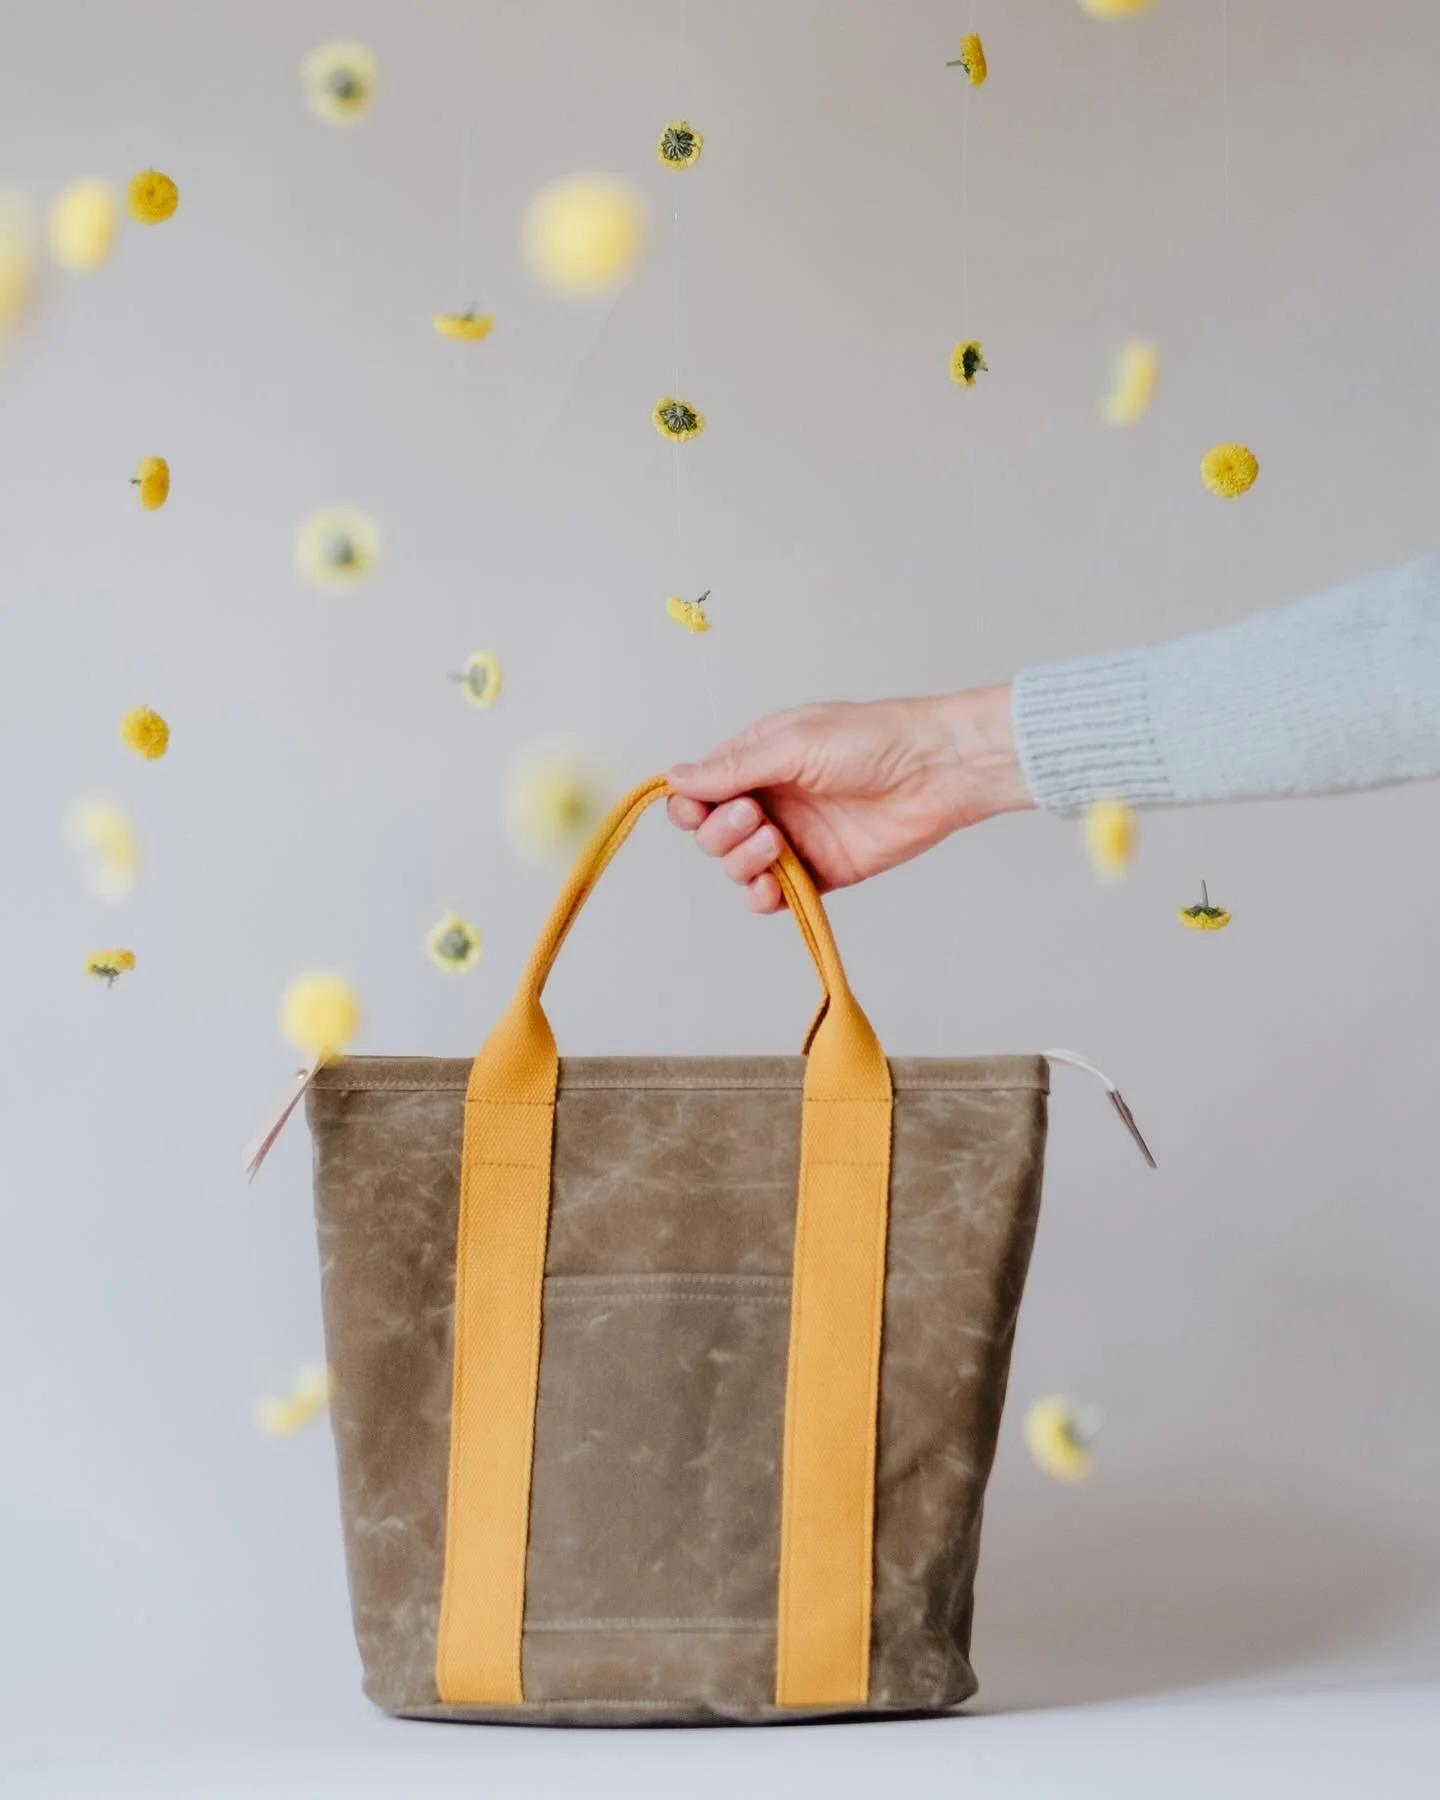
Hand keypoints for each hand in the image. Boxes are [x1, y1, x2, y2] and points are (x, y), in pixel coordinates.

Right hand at [666, 686, 1032, 911]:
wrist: (936, 772)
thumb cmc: (873, 740)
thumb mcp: (794, 743)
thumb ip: (735, 768)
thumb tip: (677, 778)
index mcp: (758, 760)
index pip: (699, 789)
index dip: (690, 804)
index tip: (699, 808)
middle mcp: (771, 799)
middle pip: (710, 832)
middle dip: (720, 831)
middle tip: (756, 817)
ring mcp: (793, 837)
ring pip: (736, 866)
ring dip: (742, 861)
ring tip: (775, 843)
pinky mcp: (819, 871)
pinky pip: (773, 895)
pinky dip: (762, 897)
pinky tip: (771, 887)